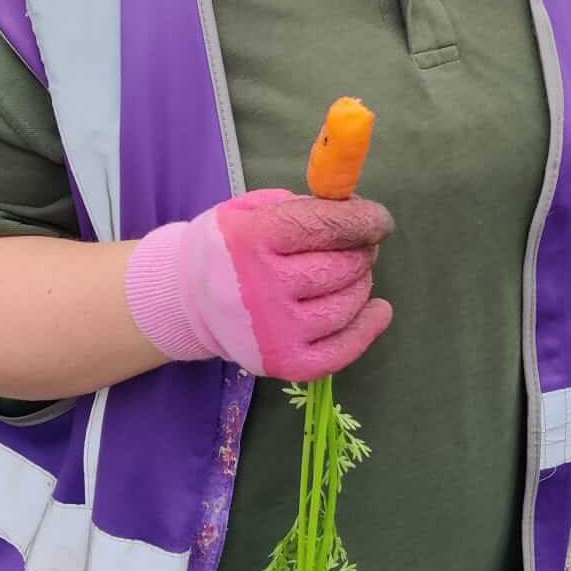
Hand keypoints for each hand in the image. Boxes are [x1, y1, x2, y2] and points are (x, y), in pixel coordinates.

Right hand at [124, 188, 393, 380]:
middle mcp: (260, 287)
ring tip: (349, 274)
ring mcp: (273, 331)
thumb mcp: (252, 210)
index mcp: (249, 239)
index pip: (322, 226)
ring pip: (347, 304)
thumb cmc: (230, 247)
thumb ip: (303, 207)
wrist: (189, 299)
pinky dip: (368, 328)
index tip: (381, 220)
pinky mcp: (283, 363)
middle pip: (340, 266)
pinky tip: (377, 310)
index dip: (362, 220)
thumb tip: (360, 214)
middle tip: (359, 248)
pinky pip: (343, 349)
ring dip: (360, 284)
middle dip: (360, 252)